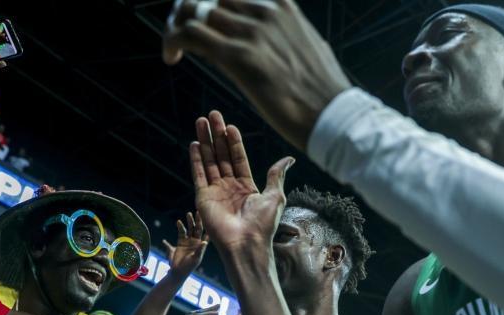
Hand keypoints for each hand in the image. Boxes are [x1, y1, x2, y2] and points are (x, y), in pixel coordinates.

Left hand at [163, 0, 350, 149]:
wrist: (333, 115)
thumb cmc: (322, 91)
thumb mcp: (305, 46)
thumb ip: (283, 33)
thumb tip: (270, 36)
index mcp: (280, 5)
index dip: (209, 2)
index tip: (202, 19)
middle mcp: (263, 10)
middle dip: (186, 10)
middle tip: (179, 32)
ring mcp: (251, 32)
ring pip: (193, 10)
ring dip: (175, 26)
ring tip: (174, 47)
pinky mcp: (239, 56)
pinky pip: (190, 34)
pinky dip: (172, 41)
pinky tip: (171, 57)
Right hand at [164, 211, 207, 276]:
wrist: (178, 271)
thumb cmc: (189, 266)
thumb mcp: (196, 258)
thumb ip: (200, 250)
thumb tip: (205, 242)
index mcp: (201, 245)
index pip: (206, 233)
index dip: (207, 226)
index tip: (209, 218)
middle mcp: (195, 242)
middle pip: (197, 228)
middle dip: (197, 221)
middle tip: (197, 212)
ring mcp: (188, 241)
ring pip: (189, 229)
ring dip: (188, 222)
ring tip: (187, 214)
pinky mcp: (180, 242)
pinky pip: (180, 232)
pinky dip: (179, 227)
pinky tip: (178, 222)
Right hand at [190, 110, 293, 251]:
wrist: (247, 243)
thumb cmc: (263, 224)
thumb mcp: (276, 195)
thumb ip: (277, 174)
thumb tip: (290, 159)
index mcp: (247, 187)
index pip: (238, 158)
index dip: (234, 142)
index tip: (230, 125)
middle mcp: (230, 188)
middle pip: (221, 155)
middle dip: (217, 135)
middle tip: (212, 115)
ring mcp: (216, 192)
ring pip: (209, 161)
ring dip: (205, 141)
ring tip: (201, 122)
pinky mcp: (203, 198)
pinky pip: (198, 175)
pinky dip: (196, 160)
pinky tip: (195, 144)